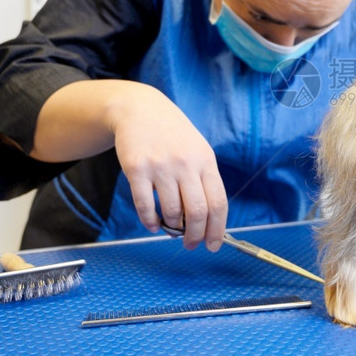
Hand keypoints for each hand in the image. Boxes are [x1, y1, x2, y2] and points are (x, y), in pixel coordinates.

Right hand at [110, 85, 227, 251]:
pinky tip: (153, 224)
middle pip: (197, 212)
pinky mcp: (136, 169)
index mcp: (205, 161)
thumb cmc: (173, 134)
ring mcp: (161, 167)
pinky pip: (145, 205)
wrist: (140, 110)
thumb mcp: (197, 150)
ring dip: (172, 228)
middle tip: (191, 244)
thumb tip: (207, 220)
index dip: (217, 229)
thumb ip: (204, 179)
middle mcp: (186, 164)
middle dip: (196, 235)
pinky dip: (150, 221)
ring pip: (171, 212)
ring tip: (171, 229)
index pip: (218, 202)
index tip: (213, 245)